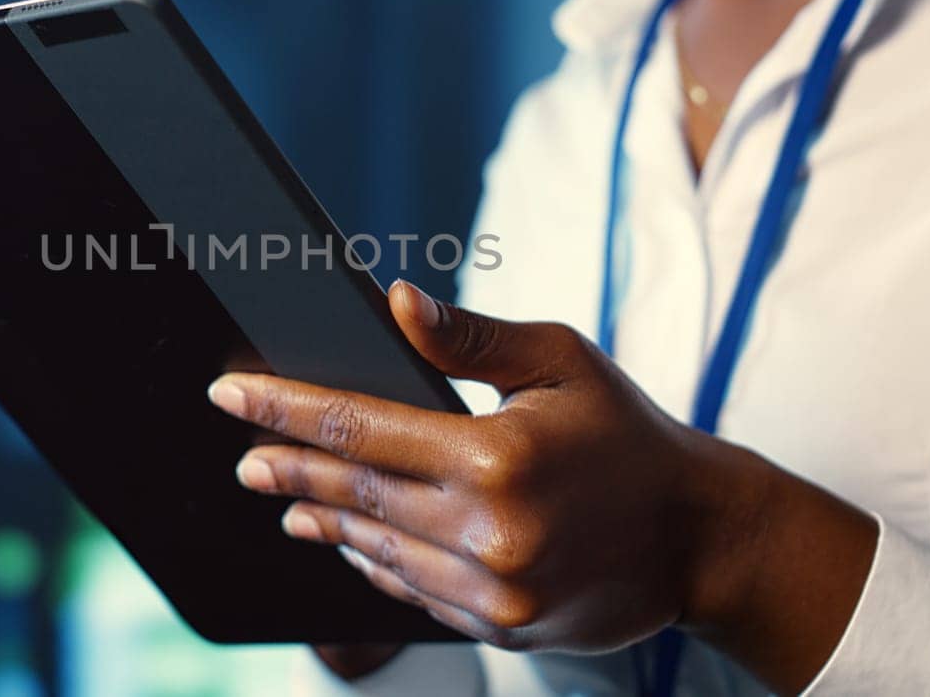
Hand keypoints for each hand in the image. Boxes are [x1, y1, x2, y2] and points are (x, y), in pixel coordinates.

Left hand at [209, 281, 875, 691]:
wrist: (697, 537)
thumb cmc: (628, 435)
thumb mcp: (562, 362)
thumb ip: (470, 338)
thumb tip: (394, 302)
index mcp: (496, 458)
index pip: (359, 426)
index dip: (284, 407)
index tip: (231, 394)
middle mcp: (488, 533)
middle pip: (354, 492)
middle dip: (287, 469)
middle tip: (242, 456)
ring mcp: (492, 592)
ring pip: (377, 548)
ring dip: (324, 518)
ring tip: (286, 498)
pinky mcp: (500, 627)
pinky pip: (412, 591)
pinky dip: (374, 561)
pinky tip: (348, 538)